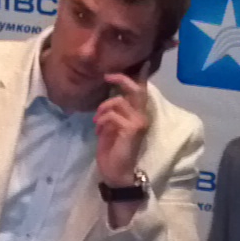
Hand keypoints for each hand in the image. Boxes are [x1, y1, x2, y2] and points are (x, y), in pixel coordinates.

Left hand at [94, 72, 151, 188]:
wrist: (117, 173)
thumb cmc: (113, 151)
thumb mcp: (110, 127)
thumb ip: (113, 111)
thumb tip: (107, 96)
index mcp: (138, 115)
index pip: (141, 91)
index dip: (136, 76)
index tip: (125, 67)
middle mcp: (142, 116)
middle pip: (137, 89)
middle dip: (121, 79)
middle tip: (107, 76)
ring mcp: (138, 122)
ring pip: (119, 102)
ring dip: (103, 108)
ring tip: (97, 120)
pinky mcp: (132, 129)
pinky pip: (113, 115)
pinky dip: (102, 120)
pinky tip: (98, 130)